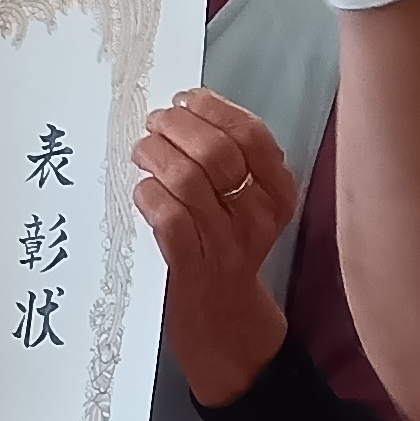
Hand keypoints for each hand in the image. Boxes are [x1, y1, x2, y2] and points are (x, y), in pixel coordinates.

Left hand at [133, 90, 297, 404]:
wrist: (224, 321)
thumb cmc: (224, 247)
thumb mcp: (245, 203)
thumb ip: (228, 161)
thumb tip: (182, 109)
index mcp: (278, 192)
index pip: (251, 135)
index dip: (213, 108)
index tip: (184, 100)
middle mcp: (258, 216)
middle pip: (216, 151)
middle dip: (177, 127)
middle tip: (154, 125)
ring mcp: (227, 244)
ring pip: (188, 180)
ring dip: (155, 155)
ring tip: (142, 152)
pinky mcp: (193, 267)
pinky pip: (168, 218)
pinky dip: (148, 195)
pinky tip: (142, 192)